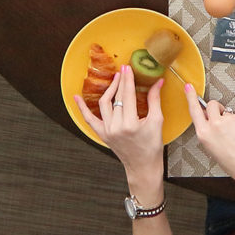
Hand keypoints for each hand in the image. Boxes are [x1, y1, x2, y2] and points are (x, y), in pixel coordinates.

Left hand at [75, 67, 164, 200]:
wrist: (142, 167)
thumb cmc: (152, 146)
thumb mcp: (157, 121)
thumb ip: (155, 99)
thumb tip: (158, 81)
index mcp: (130, 123)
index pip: (128, 94)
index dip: (128, 79)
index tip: (128, 67)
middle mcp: (116, 127)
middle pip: (117, 97)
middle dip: (120, 81)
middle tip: (124, 68)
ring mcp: (107, 131)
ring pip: (104, 104)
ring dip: (109, 89)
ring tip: (115, 79)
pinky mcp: (102, 135)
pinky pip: (89, 120)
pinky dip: (82, 109)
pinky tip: (76, 98)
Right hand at [184, 83, 234, 187]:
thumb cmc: (229, 159)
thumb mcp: (210, 146)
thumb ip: (207, 130)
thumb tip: (209, 117)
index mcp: (203, 133)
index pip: (194, 110)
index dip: (190, 97)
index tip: (188, 86)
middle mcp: (214, 125)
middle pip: (212, 104)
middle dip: (216, 108)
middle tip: (221, 118)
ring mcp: (227, 120)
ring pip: (226, 111)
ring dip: (229, 118)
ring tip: (234, 134)